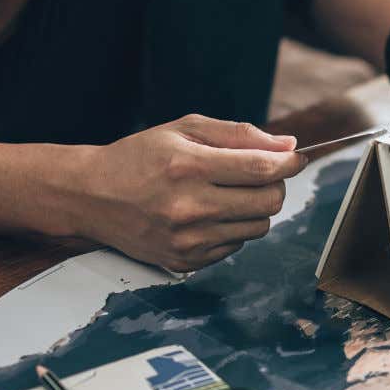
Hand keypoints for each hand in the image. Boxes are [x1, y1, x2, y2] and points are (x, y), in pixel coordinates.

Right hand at [59, 115, 306, 271]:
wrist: (92, 196)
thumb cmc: (140, 157)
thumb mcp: (184, 129)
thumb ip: (238, 134)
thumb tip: (286, 145)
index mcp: (189, 167)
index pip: (260, 169)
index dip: (289, 163)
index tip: (296, 157)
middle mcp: (189, 207)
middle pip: (268, 202)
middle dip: (275, 184)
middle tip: (260, 173)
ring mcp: (188, 239)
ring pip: (258, 227)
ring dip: (256, 207)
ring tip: (230, 192)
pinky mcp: (186, 261)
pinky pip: (236, 245)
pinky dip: (234, 227)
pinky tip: (210, 213)